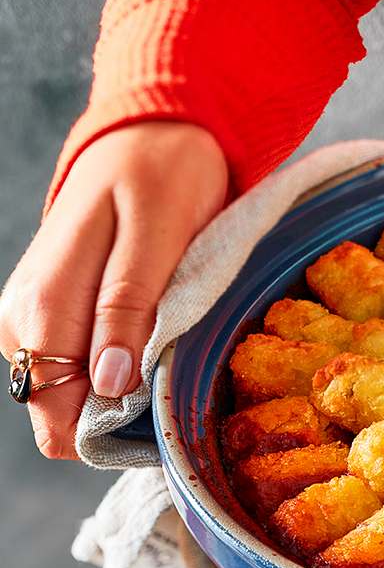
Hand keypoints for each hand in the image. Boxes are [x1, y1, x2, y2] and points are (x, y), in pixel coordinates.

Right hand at [0, 122, 227, 458]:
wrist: (154, 135)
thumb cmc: (162, 178)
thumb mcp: (157, 236)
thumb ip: (129, 306)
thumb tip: (110, 383)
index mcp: (42, 302)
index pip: (54, 408)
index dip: (104, 432)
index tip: (158, 424)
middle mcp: (24, 317)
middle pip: (60, 409)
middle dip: (117, 415)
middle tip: (175, 386)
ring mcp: (34, 316)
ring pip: (70, 391)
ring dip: (120, 393)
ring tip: (168, 356)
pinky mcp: (56, 311)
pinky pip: (79, 365)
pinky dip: (118, 369)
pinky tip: (151, 346)